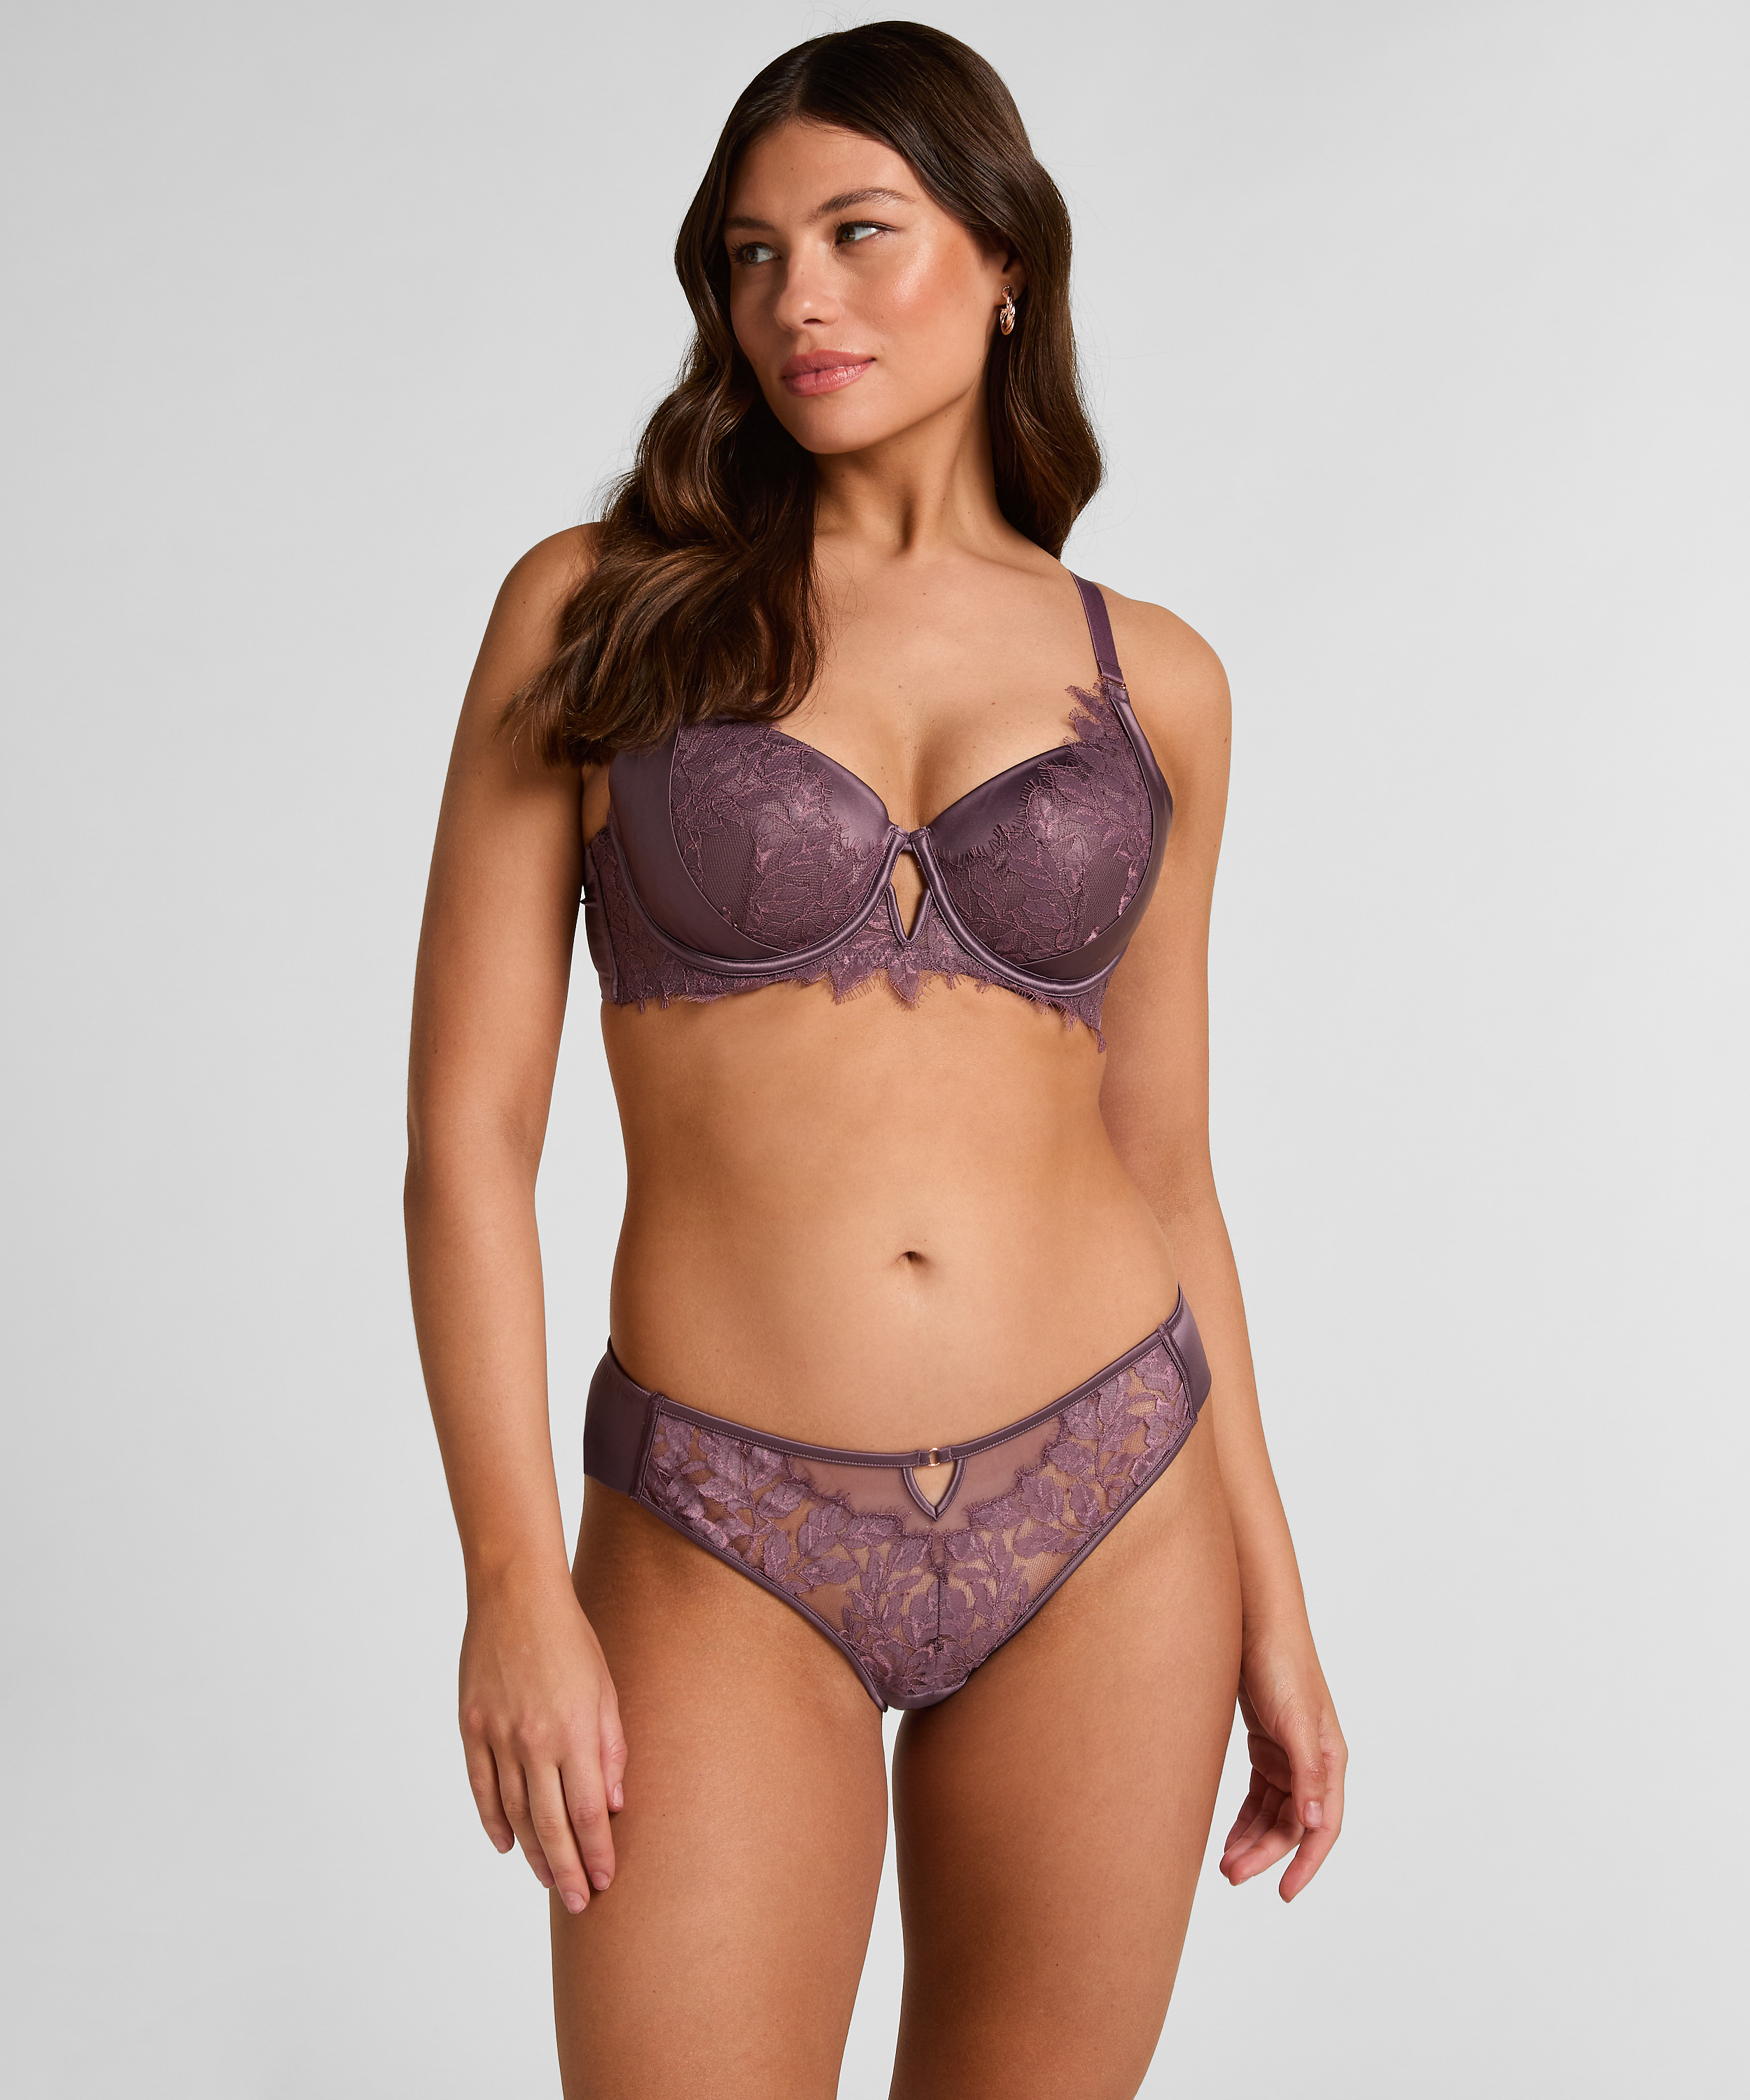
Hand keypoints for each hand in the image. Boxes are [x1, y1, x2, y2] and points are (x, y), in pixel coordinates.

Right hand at [458, 1566, 628, 1913]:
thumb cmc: (570, 1638)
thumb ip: (610, 1747)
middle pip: (551, 1825)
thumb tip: (614, 1803)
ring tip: (550, 1881)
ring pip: (515, 1813)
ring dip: (534, 1852)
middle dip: (568, 1870)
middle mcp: (535, 1742)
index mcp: (574, 1732)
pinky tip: (507, 1845)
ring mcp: (498, 1736)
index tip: (606, 1880)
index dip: (597, 1852)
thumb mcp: (606, 1688)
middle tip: (580, 1903)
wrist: (515, 1596)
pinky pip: (482, 1787)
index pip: (588, 1812)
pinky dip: (493, 1821)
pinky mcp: (472, 1727)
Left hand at [1219, 1629, 1345, 1899]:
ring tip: (1224, 1865)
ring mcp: (1289, 1756)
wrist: (1255, 1624)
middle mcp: (1312, 1763)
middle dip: (1264, 1854)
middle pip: (1293, 1825)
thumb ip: (1306, 1770)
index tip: (1284, 1892)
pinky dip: (1245, 1818)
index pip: (1324, 1826)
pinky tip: (1228, 1838)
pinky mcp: (1266, 1747)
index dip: (1307, 1863)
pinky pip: (1258, 1796)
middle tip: (1230, 1876)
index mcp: (1329, 1760)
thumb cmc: (1281, 1665)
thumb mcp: (1294, 1719)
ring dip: (1252, 1840)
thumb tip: (1316, 1821)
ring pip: (1273, 1814)